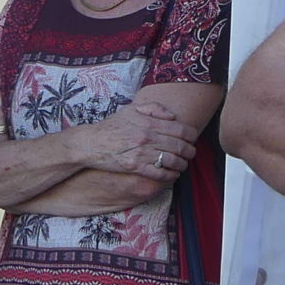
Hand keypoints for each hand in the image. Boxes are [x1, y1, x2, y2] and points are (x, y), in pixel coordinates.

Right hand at [72, 99, 198, 180]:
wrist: (92, 143)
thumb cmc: (112, 126)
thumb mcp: (131, 109)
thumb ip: (154, 108)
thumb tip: (172, 116)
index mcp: (149, 122)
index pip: (181, 129)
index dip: (192, 135)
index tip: (192, 139)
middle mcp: (148, 137)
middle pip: (180, 146)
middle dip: (190, 151)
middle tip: (191, 153)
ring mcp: (142, 153)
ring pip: (173, 161)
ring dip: (182, 164)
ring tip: (183, 164)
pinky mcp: (136, 167)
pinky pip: (160, 174)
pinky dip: (171, 175)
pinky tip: (173, 174)